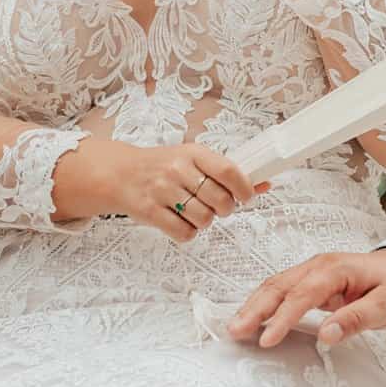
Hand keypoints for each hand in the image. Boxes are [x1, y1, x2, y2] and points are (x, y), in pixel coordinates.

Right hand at [73, 139, 259, 244]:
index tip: (246, 197)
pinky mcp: (149, 212)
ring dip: (205, 222)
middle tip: (218, 207)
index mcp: (193, 153)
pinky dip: (187, 232)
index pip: (229, 171)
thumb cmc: (163, 166)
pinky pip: (183, 233)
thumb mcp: (194, 160)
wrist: (120, 173)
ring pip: (204, 219)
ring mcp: (162, 191)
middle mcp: (178, 170)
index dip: (244, 189)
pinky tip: (181, 221)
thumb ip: (226, 172)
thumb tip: (265, 184)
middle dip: (225, 209)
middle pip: (220, 201)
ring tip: (196, 213)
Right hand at [227, 247, 385, 348]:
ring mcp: (312, 272)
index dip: (282, 318)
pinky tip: (252, 319)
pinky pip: (282, 291)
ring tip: (234, 328)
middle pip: (279, 286)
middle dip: (254, 309)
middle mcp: (318, 266)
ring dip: (253, 306)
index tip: (266, 340)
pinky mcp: (310, 282)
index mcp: (336, 269)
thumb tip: (327, 334)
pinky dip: (263, 304)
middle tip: (234, 332)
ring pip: (275, 286)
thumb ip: (356, 318)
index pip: (302, 295)